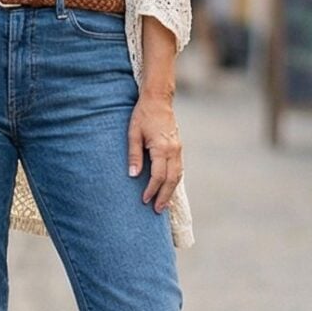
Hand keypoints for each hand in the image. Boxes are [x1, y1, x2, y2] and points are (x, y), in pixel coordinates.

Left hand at [128, 92, 182, 210]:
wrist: (158, 100)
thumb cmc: (143, 115)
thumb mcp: (133, 133)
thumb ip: (134, 155)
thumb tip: (132, 176)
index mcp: (161, 148)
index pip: (158, 176)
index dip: (152, 190)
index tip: (144, 200)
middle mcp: (173, 150)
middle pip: (171, 180)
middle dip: (164, 196)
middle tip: (157, 210)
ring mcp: (178, 149)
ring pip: (178, 175)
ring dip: (170, 191)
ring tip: (164, 204)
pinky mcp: (179, 147)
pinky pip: (179, 168)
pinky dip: (174, 181)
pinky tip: (169, 188)